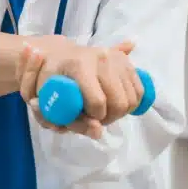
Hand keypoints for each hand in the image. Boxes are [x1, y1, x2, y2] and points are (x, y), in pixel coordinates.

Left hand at [17, 39, 139, 138]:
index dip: (93, 118)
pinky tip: (113, 102)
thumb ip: (68, 120)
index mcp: (79, 64)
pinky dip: (129, 104)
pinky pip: (139, 92)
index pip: (98, 102)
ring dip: (119, 112)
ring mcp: (117, 58)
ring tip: (102, 109)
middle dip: (109, 117)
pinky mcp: (127, 61)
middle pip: (119, 102)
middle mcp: (101, 57)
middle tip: (95, 117)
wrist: (59, 56)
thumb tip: (97, 132)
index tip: (84, 117)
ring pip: (132, 99)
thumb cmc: (50, 79)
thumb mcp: (47, 100)